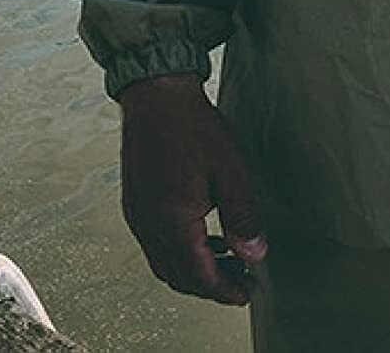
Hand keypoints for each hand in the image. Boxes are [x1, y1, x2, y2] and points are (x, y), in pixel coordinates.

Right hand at [118, 73, 266, 304]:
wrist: (157, 96)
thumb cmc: (193, 127)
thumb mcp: (230, 171)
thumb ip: (242, 217)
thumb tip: (253, 253)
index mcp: (172, 223)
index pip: (199, 276)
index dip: (225, 291)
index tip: (246, 293)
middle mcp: (148, 226)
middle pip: (179, 276)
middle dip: (211, 285)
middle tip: (241, 280)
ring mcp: (138, 215)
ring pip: (164, 262)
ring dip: (195, 268)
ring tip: (228, 257)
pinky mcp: (135, 203)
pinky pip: (155, 243)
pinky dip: (179, 250)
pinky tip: (202, 235)